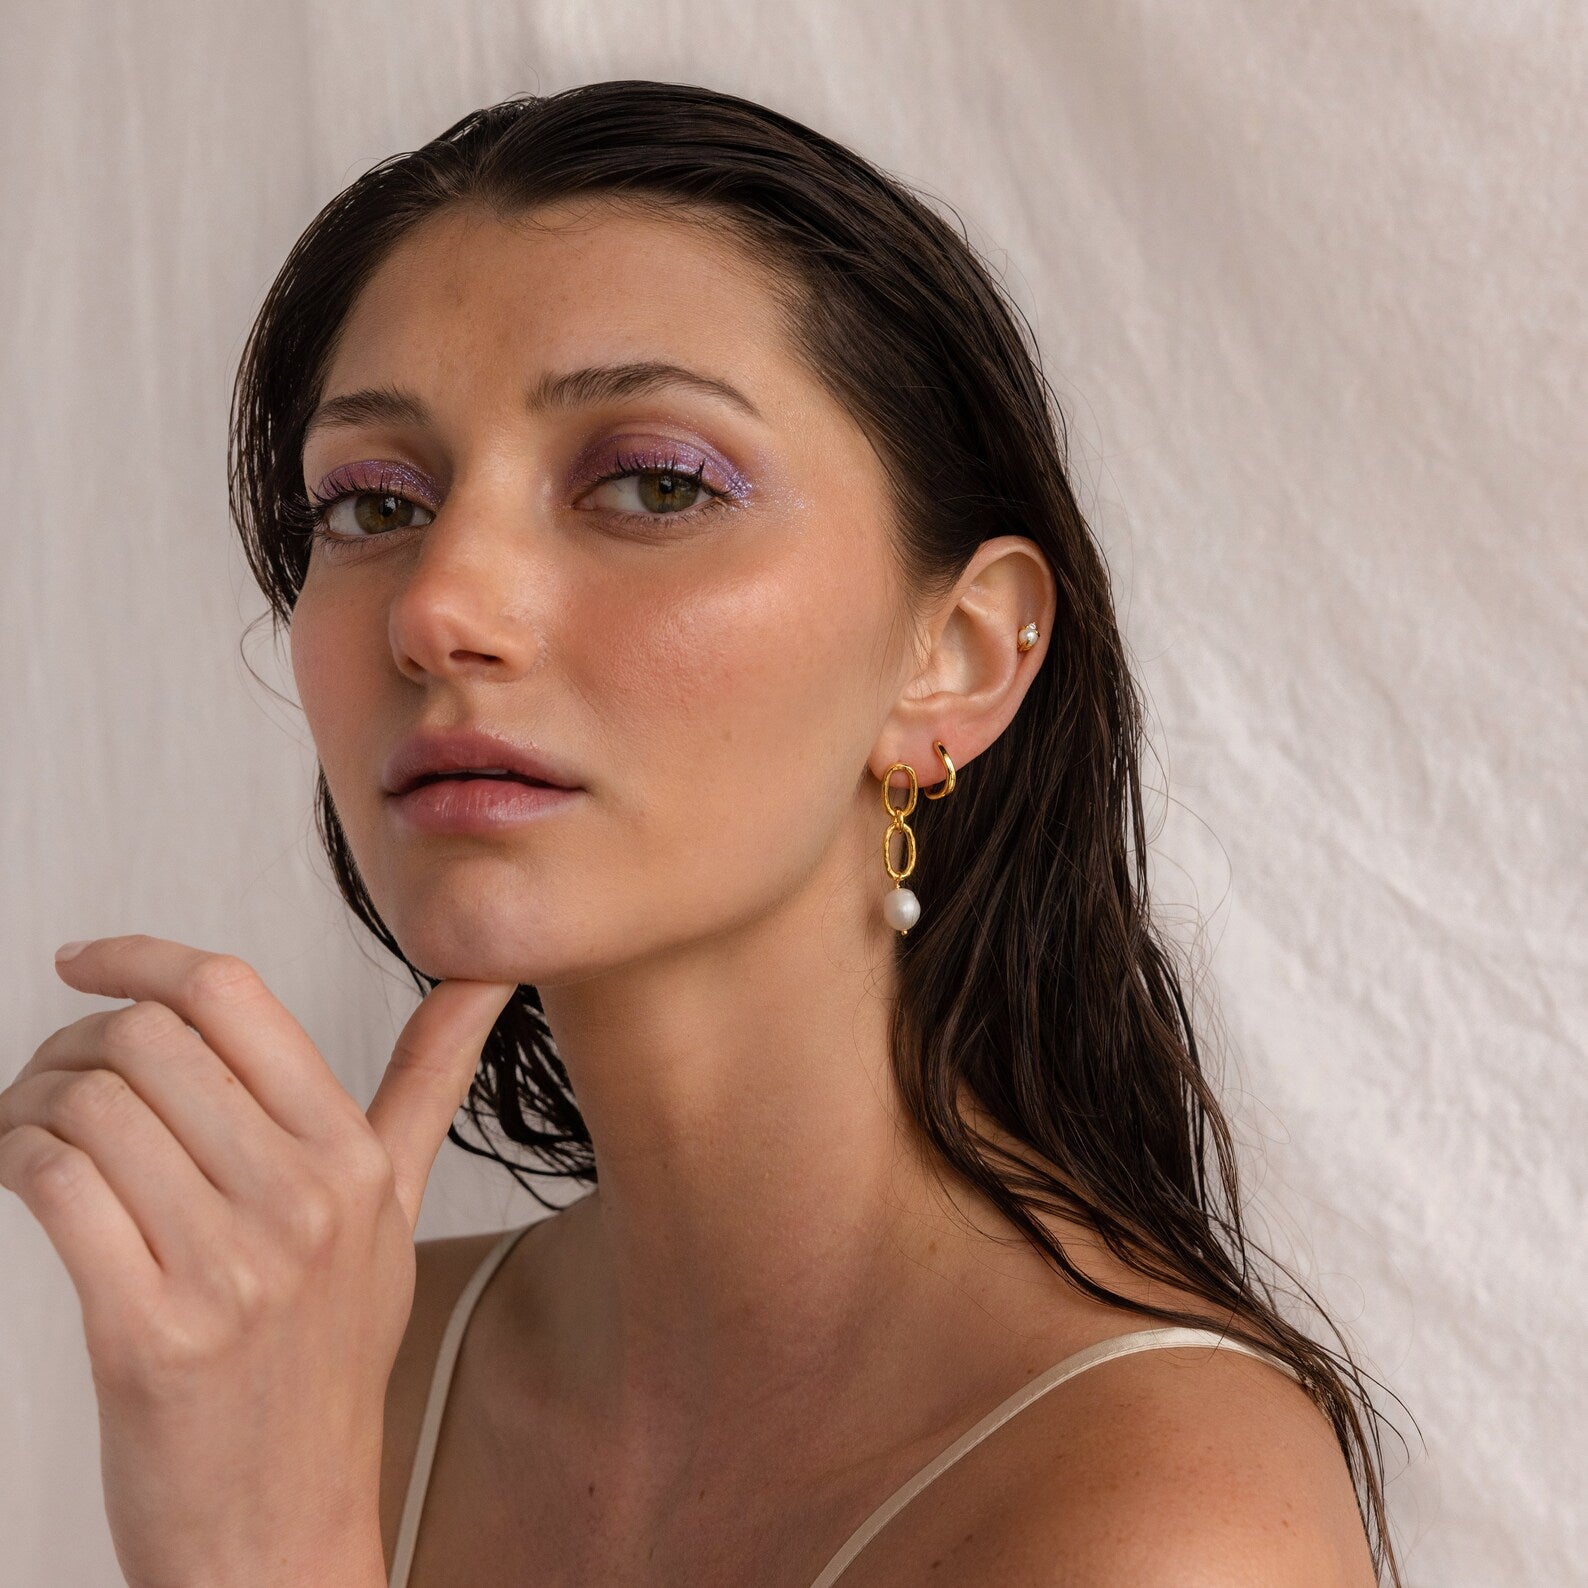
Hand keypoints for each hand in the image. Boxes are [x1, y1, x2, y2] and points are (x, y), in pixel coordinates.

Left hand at [0, 934, 515, 1587]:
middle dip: (71, 1040)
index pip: (231, 996)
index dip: (141, 957)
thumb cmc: (327, 1361)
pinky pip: (53, 1186)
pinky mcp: (150, 1335)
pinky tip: (21, 1176)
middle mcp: (303, 1201)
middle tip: (51, 1073)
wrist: (281, 1532)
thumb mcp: (392, 1212)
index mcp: (353, 1157)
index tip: (87, 959)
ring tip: (27, 1130)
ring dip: (28, 1102)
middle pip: (146, 1041)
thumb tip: (485, 980)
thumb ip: (427, 1083)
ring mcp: (231, 1269)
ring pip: (89, 1107)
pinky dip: (13, 1161)